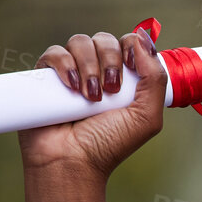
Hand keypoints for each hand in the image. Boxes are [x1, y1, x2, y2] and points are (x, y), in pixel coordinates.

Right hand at [17, 30, 165, 180]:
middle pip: (104, 39)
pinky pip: (54, 52)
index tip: (130, 67)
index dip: (130, 48)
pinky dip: (64, 64)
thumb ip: (155, 80)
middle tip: (110, 90)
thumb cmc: (109, 145)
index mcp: (124, 79)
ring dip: (88, 65)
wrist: (73, 162)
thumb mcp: (147, 117)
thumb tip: (144, 40)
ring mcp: (71, 72)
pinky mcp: (46, 76)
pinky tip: (71, 86)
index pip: (128, 44)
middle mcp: (98, 72)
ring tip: (89, 97)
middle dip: (110, 59)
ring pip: (80, 42)